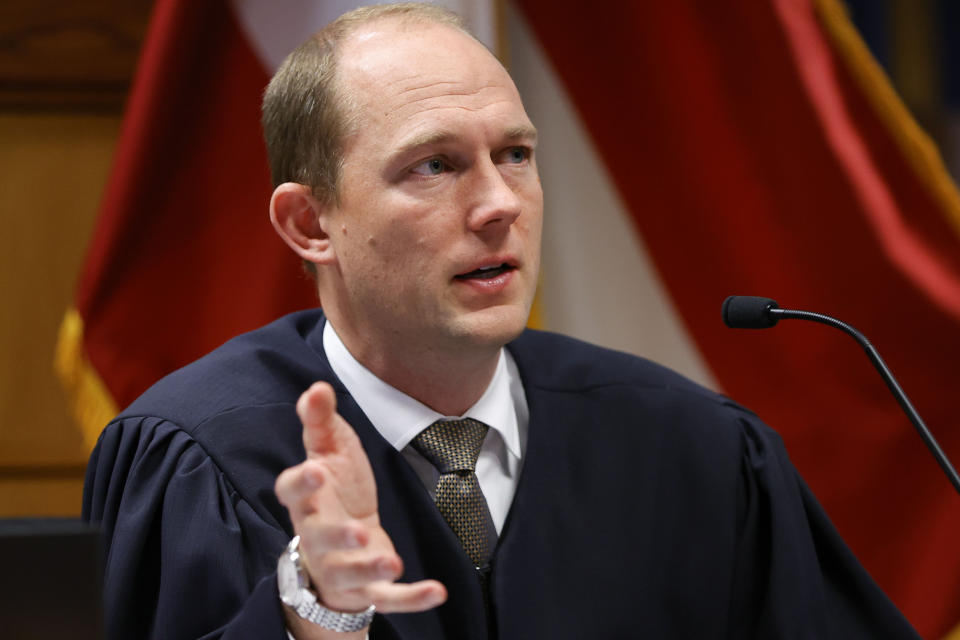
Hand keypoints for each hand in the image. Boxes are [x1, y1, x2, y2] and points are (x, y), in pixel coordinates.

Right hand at [275, 382, 446, 624]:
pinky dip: (412, 598)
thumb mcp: (328, 451)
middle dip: (338, 536)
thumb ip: (320, 421)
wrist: (337, 547)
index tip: (315, 471)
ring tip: (392, 562)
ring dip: (370, 568)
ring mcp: (341, 566)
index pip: (292, 492)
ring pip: (351, 572)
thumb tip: (316, 387)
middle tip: (356, 531)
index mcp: (306, 500)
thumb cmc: (334, 492)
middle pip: (321, 538)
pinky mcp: (367, 588)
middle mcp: (317, 536)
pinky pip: (387, 598)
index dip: (301, 483)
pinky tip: (438, 591)